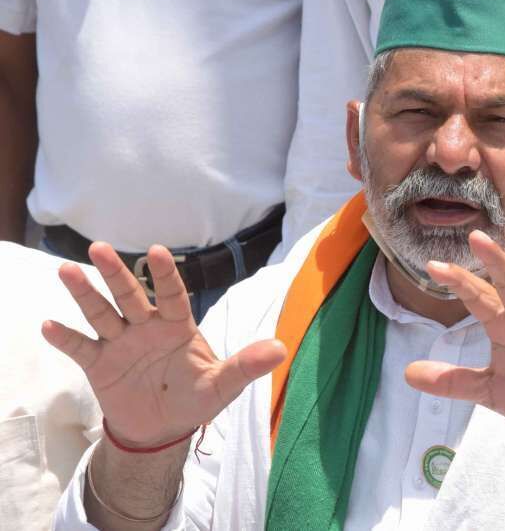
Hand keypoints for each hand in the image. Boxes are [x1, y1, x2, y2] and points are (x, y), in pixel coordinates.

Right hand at [42, 243, 285, 446]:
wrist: (162, 428)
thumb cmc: (194, 398)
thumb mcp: (223, 385)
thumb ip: (246, 365)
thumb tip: (281, 349)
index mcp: (178, 326)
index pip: (172, 295)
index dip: (164, 275)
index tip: (156, 251)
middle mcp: (146, 327)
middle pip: (130, 296)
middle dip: (116, 273)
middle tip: (100, 248)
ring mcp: (120, 343)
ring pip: (102, 314)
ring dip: (85, 294)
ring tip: (67, 271)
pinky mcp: (100, 364)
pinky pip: (80, 348)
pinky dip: (65, 339)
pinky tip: (48, 325)